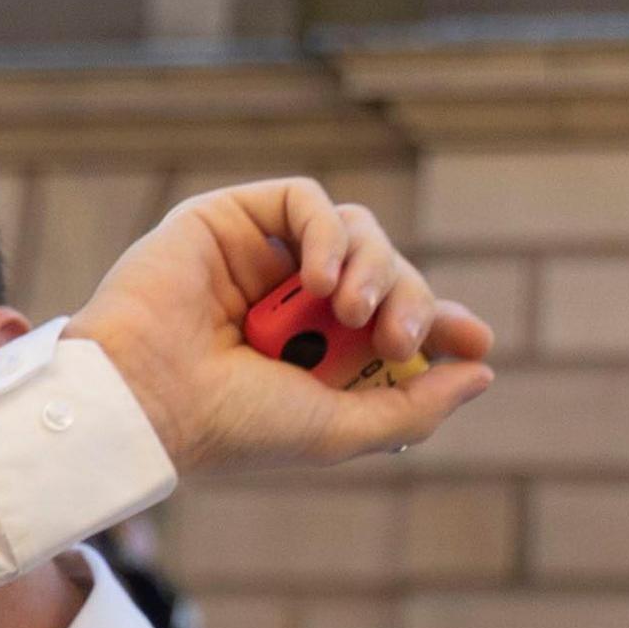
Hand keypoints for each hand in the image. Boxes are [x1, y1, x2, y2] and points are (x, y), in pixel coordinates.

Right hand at [62, 178, 494, 473]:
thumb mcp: (338, 429)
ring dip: (373, 266)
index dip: (442, 322)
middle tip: (397, 336)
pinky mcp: (231, 220)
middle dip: (410, 298)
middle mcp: (292, 303)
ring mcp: (262, 259)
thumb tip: (482, 370)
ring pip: (354, 230)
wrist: (146, 400)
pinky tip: (320, 278)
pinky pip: (304, 199)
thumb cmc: (230, 425)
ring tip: (350, 309)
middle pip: (386, 271)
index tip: (474, 339)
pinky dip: (326, 231)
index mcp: (314, 354)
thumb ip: (412, 408)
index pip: (396, 320)